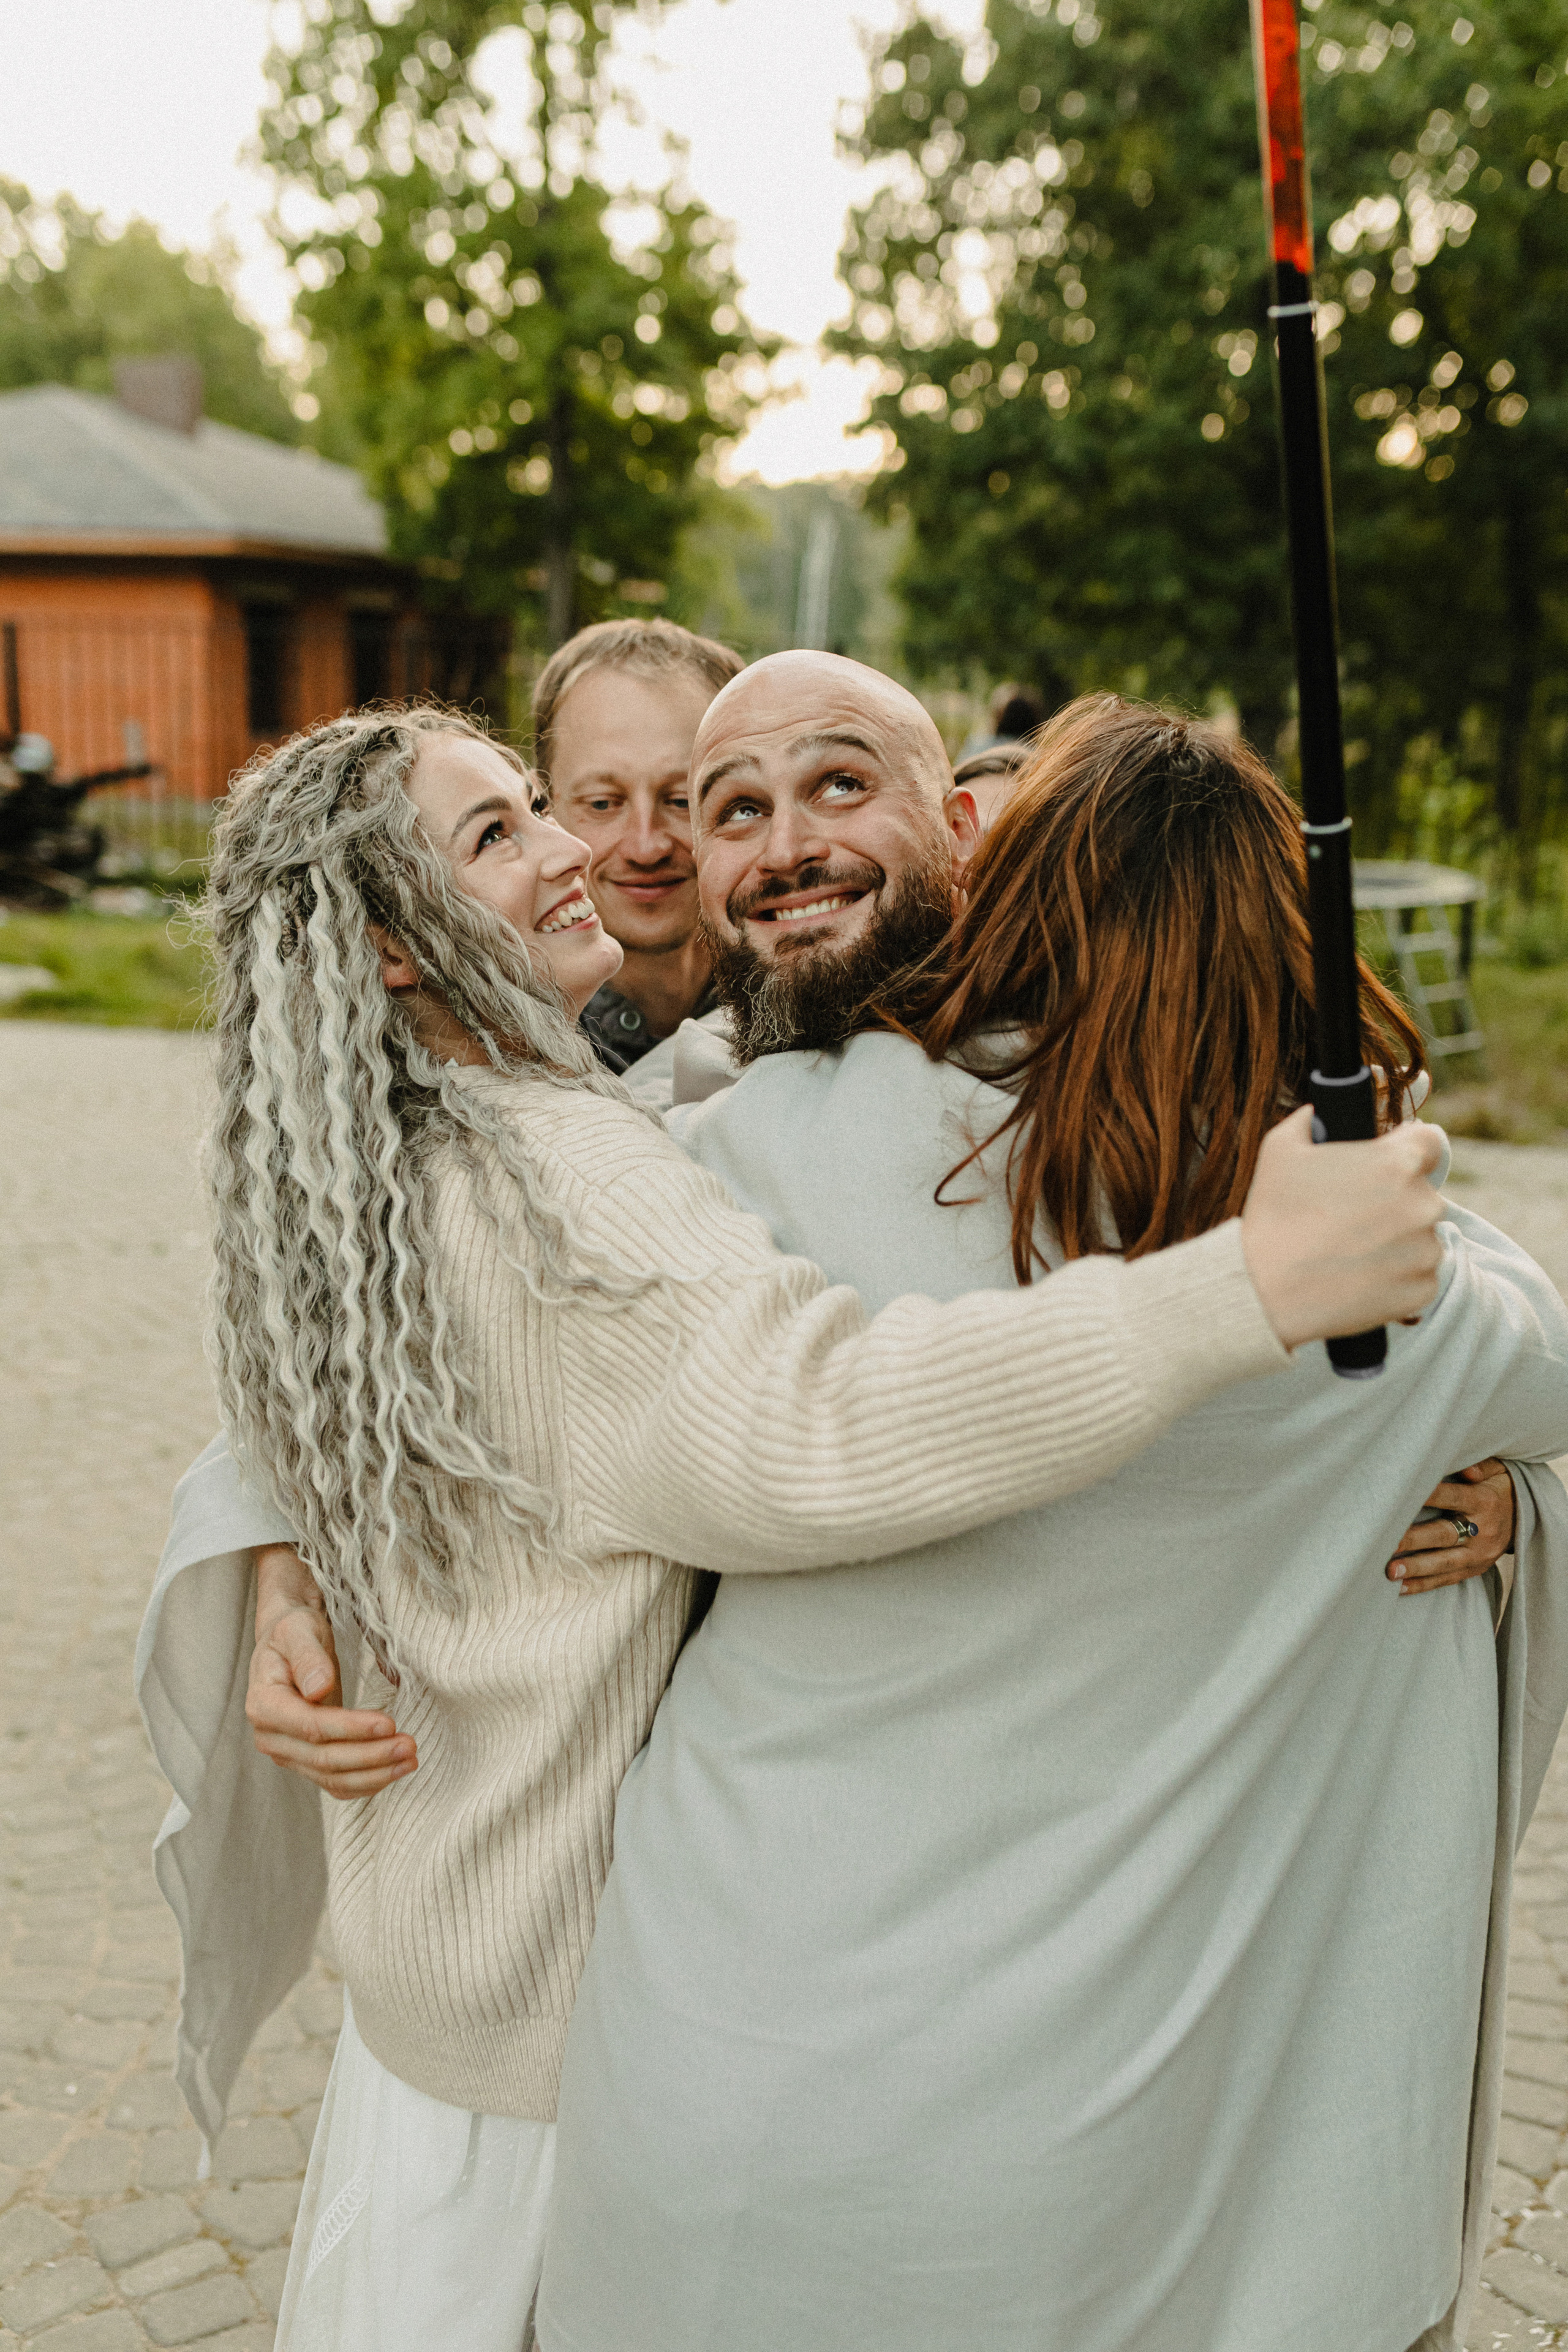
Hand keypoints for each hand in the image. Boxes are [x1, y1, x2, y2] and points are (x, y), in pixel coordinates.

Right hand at [246, 1542, 416, 1800]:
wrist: (289, 1643)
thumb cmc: (294, 1631)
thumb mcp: (298, 1630)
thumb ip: (307, 1657)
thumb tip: (318, 1688)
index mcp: (263, 1704)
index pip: (311, 1726)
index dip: (350, 1729)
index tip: (388, 1723)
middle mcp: (270, 1736)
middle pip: (324, 1759)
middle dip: (370, 1756)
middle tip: (410, 1745)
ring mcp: (287, 1753)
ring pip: (331, 1777)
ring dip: (374, 1774)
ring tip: (410, 1760)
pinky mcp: (305, 1760)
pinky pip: (335, 1782)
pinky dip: (365, 1782)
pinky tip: (393, 1772)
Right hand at [1241, 1108, 1442, 1350]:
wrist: (1265, 1292)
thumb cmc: (1273, 1217)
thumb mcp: (1279, 1150)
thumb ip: (1306, 1121)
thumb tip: (1315, 1113)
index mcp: (1398, 1163)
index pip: (1429, 1143)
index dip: (1404, 1150)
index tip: (1383, 1166)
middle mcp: (1424, 1204)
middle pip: (1422, 1193)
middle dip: (1395, 1200)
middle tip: (1352, 1216)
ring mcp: (1426, 1250)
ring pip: (1421, 1236)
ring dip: (1398, 1240)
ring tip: (1351, 1251)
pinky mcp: (1423, 1289)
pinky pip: (1419, 1276)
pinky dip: (1397, 1277)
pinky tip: (1359, 1277)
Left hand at [1388, 1458, 1516, 1596]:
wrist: (1528, 1519)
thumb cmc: (1500, 1488)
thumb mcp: (1498, 1470)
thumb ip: (1479, 1466)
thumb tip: (1466, 1469)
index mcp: (1483, 1501)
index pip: (1453, 1497)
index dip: (1429, 1496)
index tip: (1402, 1497)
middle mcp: (1482, 1530)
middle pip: (1444, 1535)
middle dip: (1414, 1541)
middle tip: (1387, 1544)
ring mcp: (1479, 1554)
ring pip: (1444, 1563)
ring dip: (1416, 1568)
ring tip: (1390, 1572)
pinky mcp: (1475, 1569)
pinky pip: (1447, 1579)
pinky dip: (1423, 1585)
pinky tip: (1400, 1588)